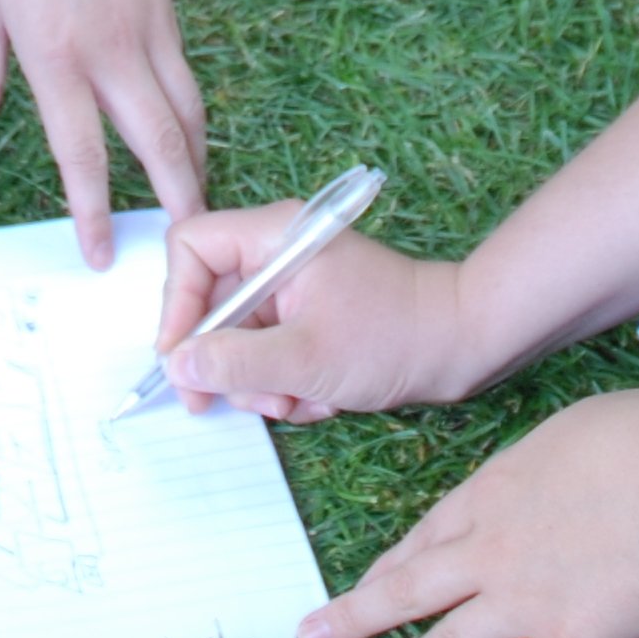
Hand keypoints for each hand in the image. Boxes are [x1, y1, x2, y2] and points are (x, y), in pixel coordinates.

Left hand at [0, 0, 205, 268]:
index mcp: (54, 53)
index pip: (81, 153)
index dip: (93, 211)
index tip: (100, 256)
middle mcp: (110, 48)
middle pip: (160, 143)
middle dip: (178, 203)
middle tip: (186, 253)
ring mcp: (147, 26)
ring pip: (188, 111)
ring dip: (196, 164)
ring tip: (196, 205)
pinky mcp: (166, 5)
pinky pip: (186, 74)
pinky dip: (193, 115)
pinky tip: (189, 136)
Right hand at [153, 208, 471, 422]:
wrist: (463, 346)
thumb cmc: (392, 338)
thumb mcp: (305, 359)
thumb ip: (234, 362)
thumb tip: (176, 366)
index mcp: (274, 235)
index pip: (191, 248)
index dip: (176, 303)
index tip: (181, 358)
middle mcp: (277, 254)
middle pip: (210, 302)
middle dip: (226, 361)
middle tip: (242, 401)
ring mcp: (292, 287)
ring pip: (238, 337)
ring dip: (260, 382)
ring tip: (297, 401)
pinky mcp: (307, 317)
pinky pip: (269, 352)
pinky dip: (285, 383)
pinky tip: (319, 399)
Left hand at [300, 388, 638, 637]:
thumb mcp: (577, 425)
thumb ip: (556, 456)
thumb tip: (571, 459)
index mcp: (492, 492)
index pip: (424, 535)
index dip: (388, 562)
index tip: (363, 579)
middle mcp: (490, 552)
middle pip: (407, 589)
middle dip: (355, 616)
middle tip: (313, 637)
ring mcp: (523, 605)